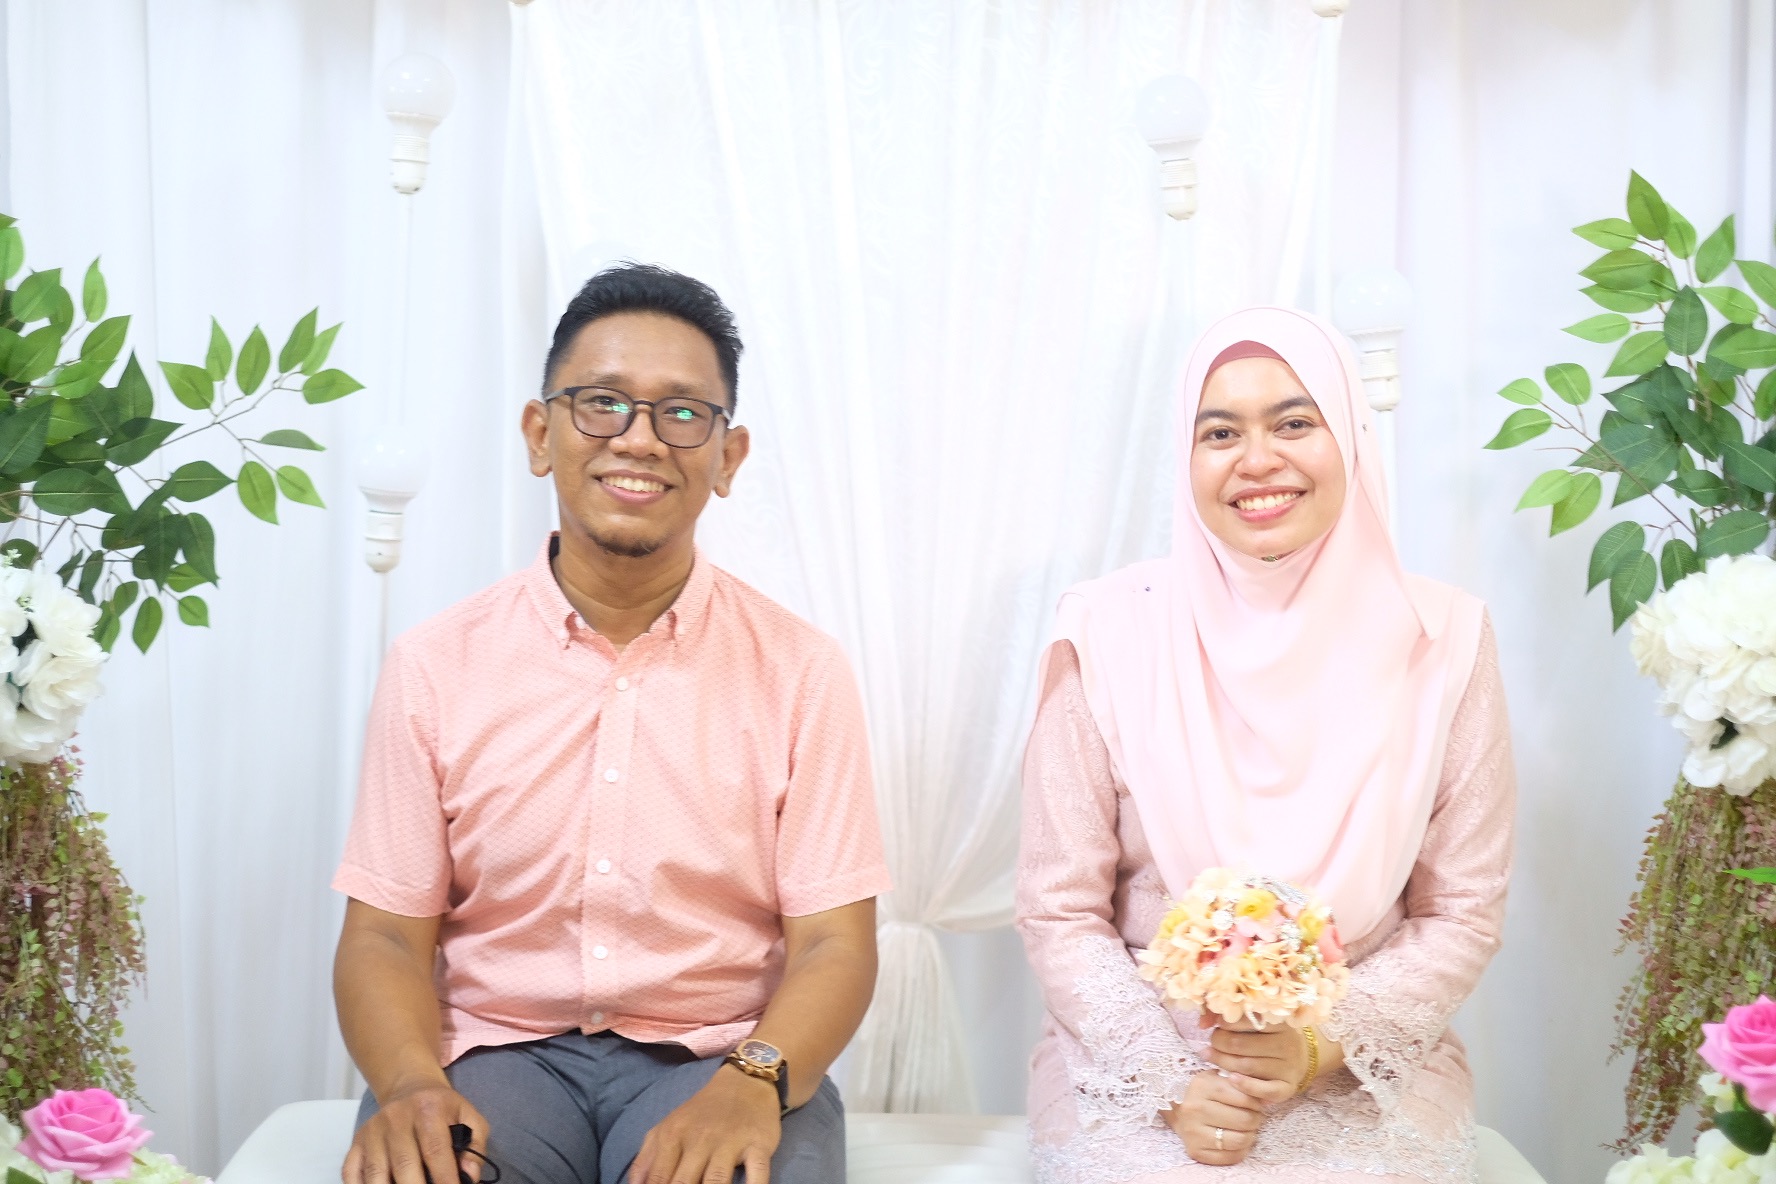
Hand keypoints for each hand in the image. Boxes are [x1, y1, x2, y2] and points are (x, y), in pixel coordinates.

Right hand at [342, 1079, 487, 1183]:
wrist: (409, 1087)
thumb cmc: (441, 1109)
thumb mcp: (468, 1116)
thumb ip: (474, 1146)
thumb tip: (469, 1175)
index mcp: (429, 1109)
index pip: (436, 1151)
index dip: (444, 1179)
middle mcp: (397, 1118)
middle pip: (404, 1164)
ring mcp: (373, 1131)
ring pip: (376, 1172)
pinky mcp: (357, 1142)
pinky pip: (351, 1171)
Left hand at [631, 1063, 780, 1183]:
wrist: (744, 1082)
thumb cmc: (701, 1113)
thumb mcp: (667, 1128)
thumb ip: (645, 1160)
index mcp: (672, 1136)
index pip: (656, 1179)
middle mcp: (699, 1140)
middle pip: (683, 1183)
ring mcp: (729, 1142)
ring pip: (716, 1181)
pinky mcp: (758, 1144)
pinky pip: (757, 1173)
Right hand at [1161, 1071, 1266, 1165]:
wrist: (1176, 1109)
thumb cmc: (1204, 1092)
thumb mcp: (1217, 1078)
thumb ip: (1240, 1083)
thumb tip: (1266, 1098)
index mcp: (1202, 1086)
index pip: (1244, 1098)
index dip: (1256, 1102)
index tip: (1254, 1103)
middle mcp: (1195, 1109)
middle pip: (1245, 1120)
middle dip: (1255, 1119)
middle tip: (1252, 1117)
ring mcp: (1193, 1132)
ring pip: (1240, 1140)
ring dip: (1250, 1135)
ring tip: (1246, 1129)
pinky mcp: (1195, 1151)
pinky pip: (1230, 1157)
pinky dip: (1241, 1150)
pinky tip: (1237, 1141)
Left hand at [1204, 1019, 1341, 1103]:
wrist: (1300, 1058)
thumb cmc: (1269, 1035)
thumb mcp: (1255, 1021)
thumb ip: (1227, 1016)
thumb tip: (1202, 1022)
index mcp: (1280, 1021)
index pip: (1244, 1019)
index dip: (1224, 1022)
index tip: (1217, 1024)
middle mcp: (1288, 1043)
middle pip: (1240, 1044)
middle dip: (1219, 1042)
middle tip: (1213, 1042)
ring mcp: (1289, 1067)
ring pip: (1247, 1066)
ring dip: (1223, 1062)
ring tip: (1211, 1057)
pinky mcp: (1287, 1088)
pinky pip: (1264, 1090)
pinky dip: (1245, 1085)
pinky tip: (1231, 1079)